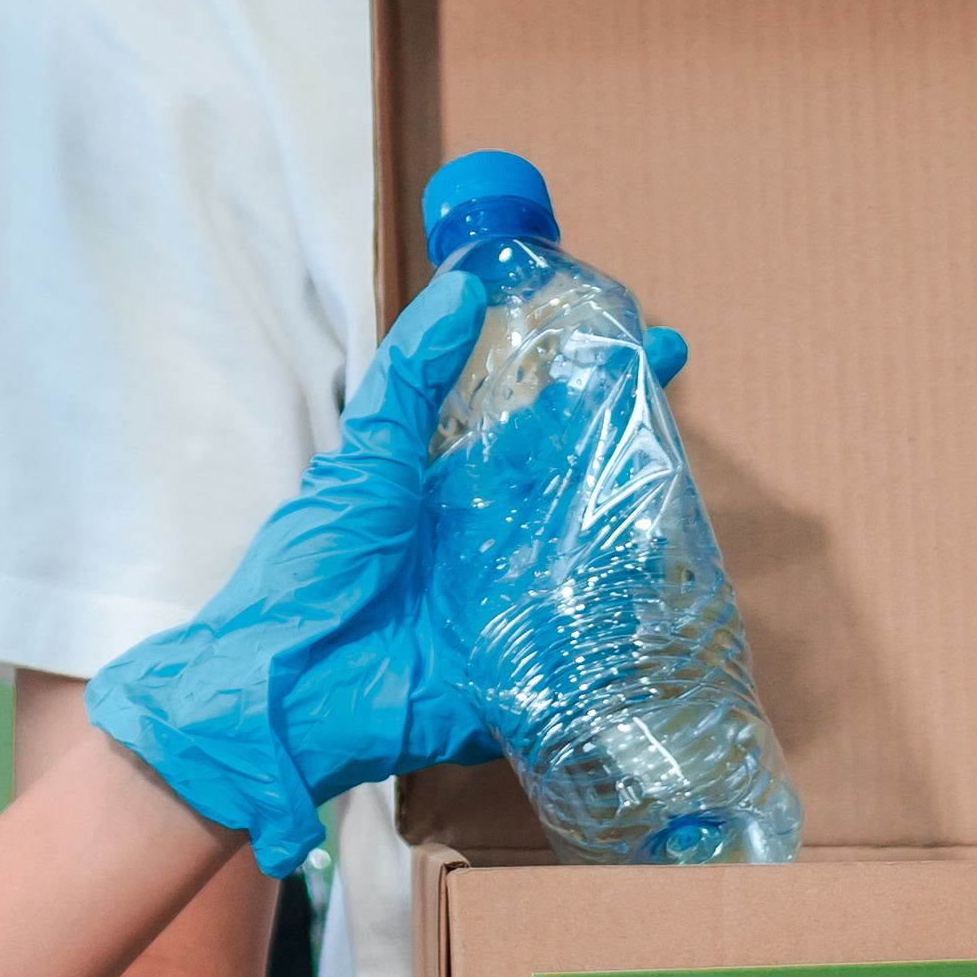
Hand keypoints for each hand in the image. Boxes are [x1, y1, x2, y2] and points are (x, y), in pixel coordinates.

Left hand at [82, 272, 680, 874]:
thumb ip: (413, 375)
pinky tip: (677, 573)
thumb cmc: (315, 568)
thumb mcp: (366, 457)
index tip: (645, 333)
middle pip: (584, 474)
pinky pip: (596, 633)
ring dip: (646, 509)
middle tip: (684, 376)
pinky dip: (634, 609)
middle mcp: (499, 533)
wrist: (289, 689)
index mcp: (458, 481)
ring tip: (687, 462)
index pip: (541, 415)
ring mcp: (523, 597)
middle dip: (635, 428)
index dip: (589, 373)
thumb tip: (465, 286)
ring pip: (602, 547)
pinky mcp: (537, 663)